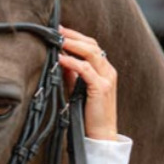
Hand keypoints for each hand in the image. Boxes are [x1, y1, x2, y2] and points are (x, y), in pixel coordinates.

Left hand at [58, 26, 117, 141]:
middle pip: (92, 44)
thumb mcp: (77, 89)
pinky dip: (73, 62)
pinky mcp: (101, 88)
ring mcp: (107, 78)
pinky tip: (61, 58)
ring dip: (72, 44)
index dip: (75, 36)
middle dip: (72, 35)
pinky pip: (86, 70)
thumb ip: (71, 74)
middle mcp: (108, 71)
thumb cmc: (88, 113)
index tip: (58, 30)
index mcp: (104, 69)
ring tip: (57, 39)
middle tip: (55, 29)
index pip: (91, 45)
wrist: (100, 134)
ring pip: (91, 53)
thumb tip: (59, 59)